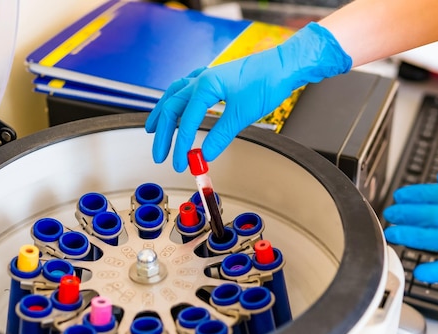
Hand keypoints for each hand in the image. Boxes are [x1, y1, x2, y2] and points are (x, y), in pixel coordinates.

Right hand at [144, 22, 351, 171]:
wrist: (284, 65)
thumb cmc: (267, 82)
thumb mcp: (242, 115)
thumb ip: (220, 135)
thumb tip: (205, 154)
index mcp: (205, 85)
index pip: (185, 121)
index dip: (180, 145)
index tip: (179, 163)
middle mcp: (201, 78)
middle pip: (171, 107)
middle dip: (162, 133)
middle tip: (159, 154)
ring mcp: (207, 76)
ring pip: (175, 94)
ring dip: (163, 112)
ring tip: (153, 128)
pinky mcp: (215, 78)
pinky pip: (187, 87)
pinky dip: (177, 99)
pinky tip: (176, 103)